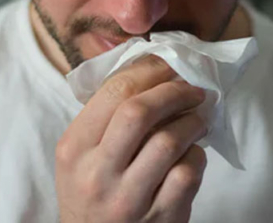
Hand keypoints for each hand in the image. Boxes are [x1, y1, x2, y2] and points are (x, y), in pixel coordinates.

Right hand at [56, 55, 207, 222]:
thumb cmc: (90, 189)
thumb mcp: (79, 153)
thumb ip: (106, 116)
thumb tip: (153, 72)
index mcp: (74, 147)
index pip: (114, 92)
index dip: (150, 70)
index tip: (169, 65)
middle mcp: (97, 173)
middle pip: (140, 112)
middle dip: (174, 91)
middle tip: (192, 88)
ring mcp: (128, 199)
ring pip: (169, 141)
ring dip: (192, 121)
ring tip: (198, 117)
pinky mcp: (160, 218)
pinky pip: (188, 173)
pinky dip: (197, 155)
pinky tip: (192, 152)